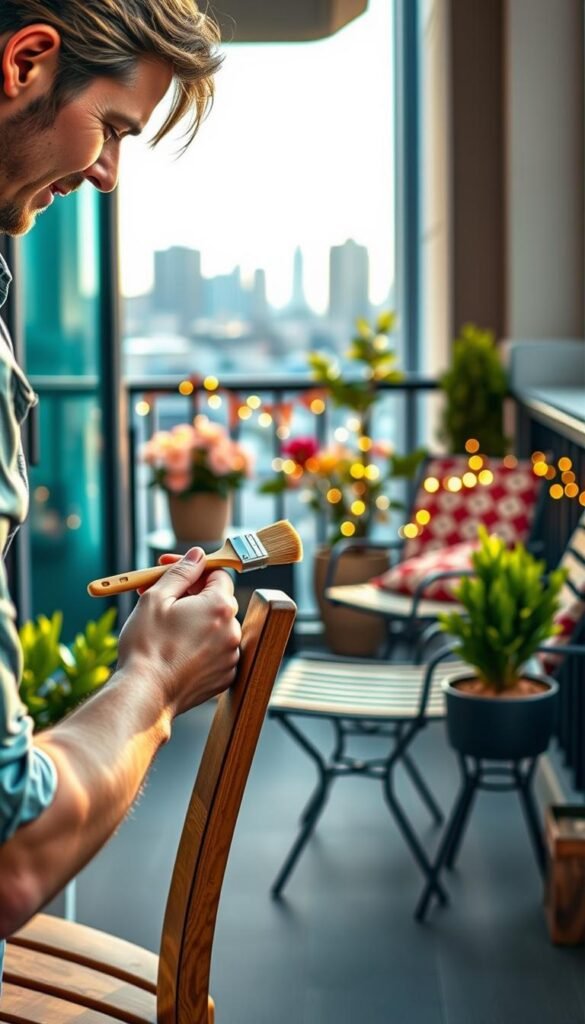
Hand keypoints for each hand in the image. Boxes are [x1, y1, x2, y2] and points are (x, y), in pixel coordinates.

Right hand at [117, 548, 240, 715]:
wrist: (144, 695)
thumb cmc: (146, 646)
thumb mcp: (157, 598)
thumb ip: (181, 572)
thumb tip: (197, 555)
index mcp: (219, 607)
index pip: (217, 575)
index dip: (193, 570)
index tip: (171, 570)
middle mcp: (232, 631)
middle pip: (216, 601)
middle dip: (189, 595)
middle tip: (158, 596)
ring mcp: (230, 656)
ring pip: (215, 627)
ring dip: (194, 621)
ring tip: (163, 626)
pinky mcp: (224, 677)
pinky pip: (215, 651)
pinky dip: (199, 646)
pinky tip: (175, 649)